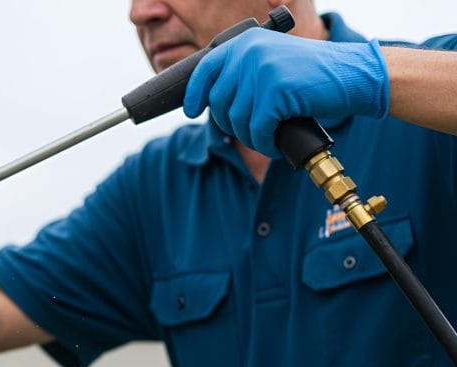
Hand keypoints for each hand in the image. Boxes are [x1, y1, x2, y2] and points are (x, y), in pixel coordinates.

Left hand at [184, 29, 388, 156]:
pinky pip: (257, 129)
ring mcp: (262, 70)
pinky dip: (265, 144)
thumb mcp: (273, 62)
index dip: (194, 94)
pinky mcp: (276, 91)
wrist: (353, 75)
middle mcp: (250, 52)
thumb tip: (210, 101)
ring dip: (251, 137)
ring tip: (267, 138)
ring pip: (237, 120)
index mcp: (246, 42)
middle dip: (232, 125)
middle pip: (219, 102)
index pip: (205, 70)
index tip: (191, 111)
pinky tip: (275, 145)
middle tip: (252, 132)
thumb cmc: (314, 75)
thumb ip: (244, 72)